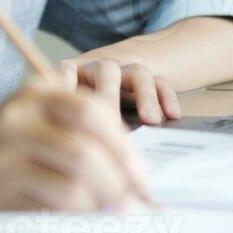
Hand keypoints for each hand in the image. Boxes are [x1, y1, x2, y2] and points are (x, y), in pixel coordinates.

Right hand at [0, 80, 151, 210]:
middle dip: (116, 182)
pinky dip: (73, 216)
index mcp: (36, 95)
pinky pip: (47, 210)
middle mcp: (16, 123)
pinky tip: (83, 214)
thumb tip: (133, 167)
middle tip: (133, 200)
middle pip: (81, 155)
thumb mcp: (43, 106)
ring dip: (98, 204)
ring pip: (67, 188)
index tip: (141, 173)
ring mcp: (4, 160)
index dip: (123, 145)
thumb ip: (85, 124)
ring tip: (111, 210)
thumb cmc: (15, 128)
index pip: (90, 113)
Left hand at [58, 57, 181, 124]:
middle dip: (110, 98)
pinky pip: (162, 81)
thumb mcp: (59, 114)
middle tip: (113, 127)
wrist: (107, 81)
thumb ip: (61, 128)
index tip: (71, 122)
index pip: (66, 74)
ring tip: (151, 121)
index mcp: (69, 74)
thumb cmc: (72, 113)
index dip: (69, 93)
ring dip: (145, 96)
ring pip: (137, 73)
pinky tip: (173, 116)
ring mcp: (127, 71)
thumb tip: (69, 163)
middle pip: (105, 72)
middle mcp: (98, 68)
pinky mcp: (150, 79)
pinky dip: (167, 97)